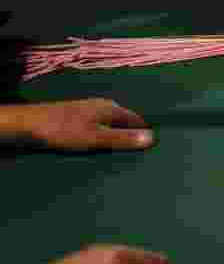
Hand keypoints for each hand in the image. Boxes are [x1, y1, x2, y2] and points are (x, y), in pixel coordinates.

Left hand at [3, 99, 153, 151]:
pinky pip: (99, 129)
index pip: (138, 120)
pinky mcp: (77, 120)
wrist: (29, 125)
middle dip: (132, 137)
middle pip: (125, 122)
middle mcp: (102, 107)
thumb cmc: (64, 130)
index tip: (153, 150)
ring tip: (120, 156)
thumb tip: (154, 138)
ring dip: (116, 139)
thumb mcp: (96, 137)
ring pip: (111, 125)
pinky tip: (99, 150)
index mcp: (111, 108)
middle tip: (138, 157)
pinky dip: (103, 139)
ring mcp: (89, 112)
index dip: (145, 134)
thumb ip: (123, 139)